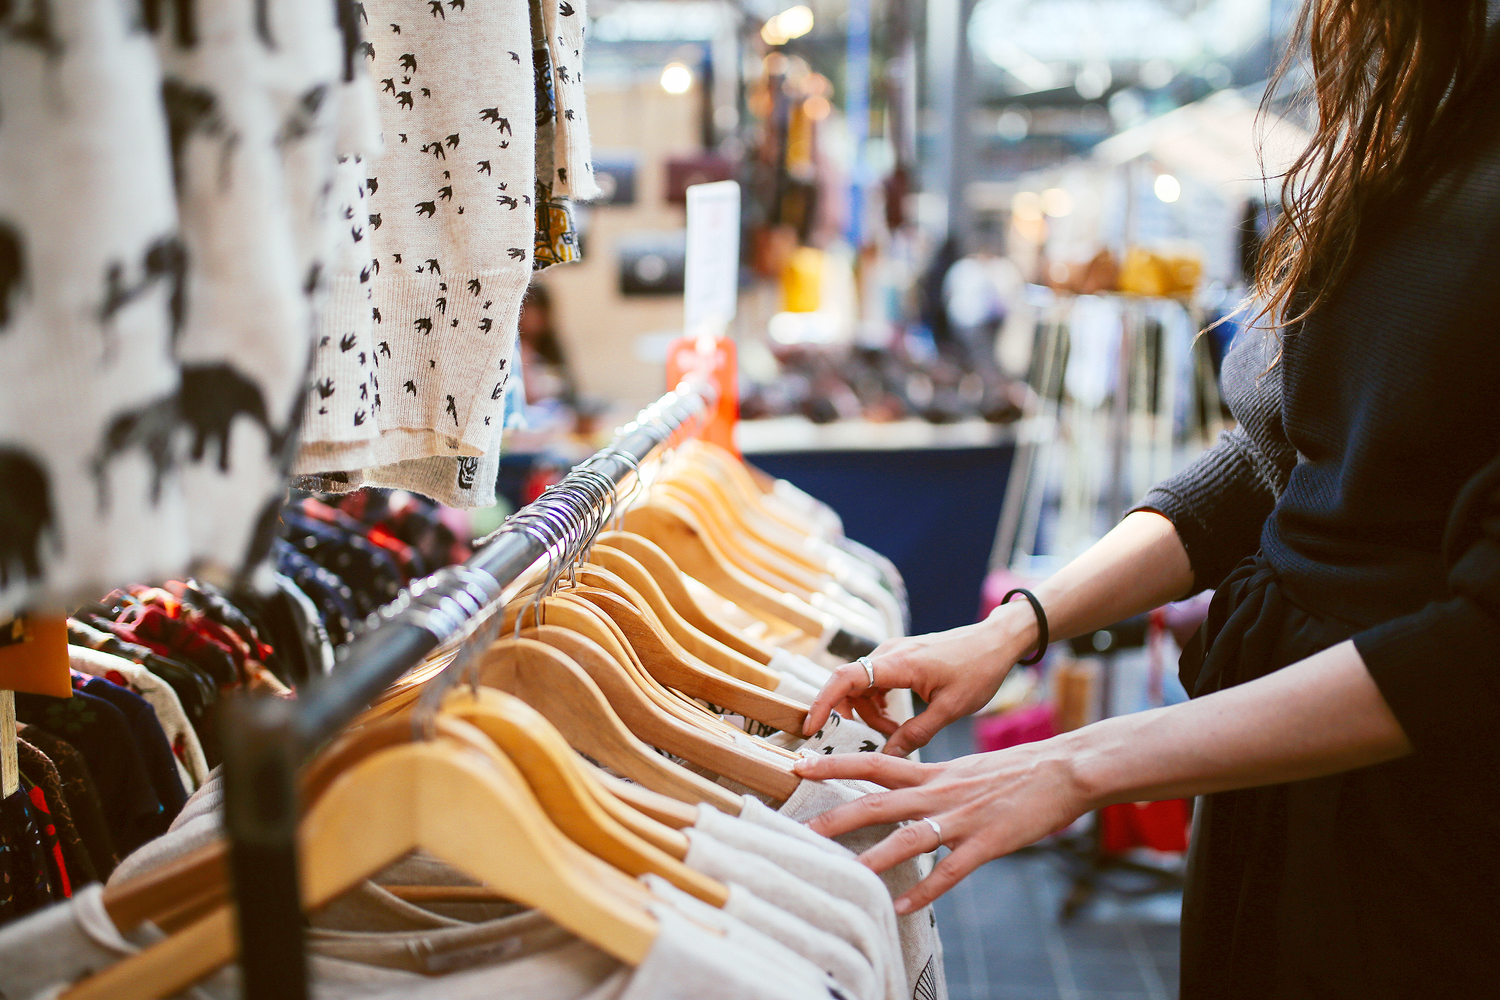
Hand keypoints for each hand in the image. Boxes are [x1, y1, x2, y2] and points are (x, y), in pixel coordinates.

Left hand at [790, 739, 1090, 913]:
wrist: (1064, 769)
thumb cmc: (1015, 770)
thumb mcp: (963, 768)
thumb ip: (931, 780)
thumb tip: (903, 791)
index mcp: (932, 771)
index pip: (872, 762)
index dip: (834, 763)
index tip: (799, 763)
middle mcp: (939, 791)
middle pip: (877, 801)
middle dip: (836, 816)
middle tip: (800, 829)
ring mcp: (962, 818)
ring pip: (909, 837)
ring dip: (875, 857)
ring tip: (846, 875)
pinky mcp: (987, 842)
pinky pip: (951, 871)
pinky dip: (927, 890)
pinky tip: (905, 907)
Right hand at [803, 603, 1040, 756]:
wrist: (996, 641)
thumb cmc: (978, 670)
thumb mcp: (950, 709)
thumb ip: (916, 734)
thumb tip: (887, 756)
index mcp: (899, 663)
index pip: (845, 678)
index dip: (823, 703)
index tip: (811, 728)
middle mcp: (889, 652)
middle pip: (848, 684)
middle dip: (852, 715)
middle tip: (876, 738)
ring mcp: (892, 652)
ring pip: (860, 685)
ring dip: (868, 712)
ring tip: (895, 731)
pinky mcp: (898, 656)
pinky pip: (873, 680)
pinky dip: (877, 702)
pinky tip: (897, 719)